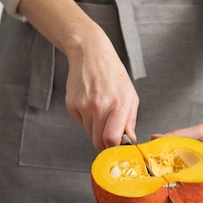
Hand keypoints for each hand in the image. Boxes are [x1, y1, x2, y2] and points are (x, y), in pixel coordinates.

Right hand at [64, 33, 138, 149]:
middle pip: (98, 141)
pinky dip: (86, 118)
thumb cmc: (113, 74)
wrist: (91, 55)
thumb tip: (129, 140)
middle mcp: (99, 106)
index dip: (113, 147)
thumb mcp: (130, 95)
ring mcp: (83, 106)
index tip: (116, 145)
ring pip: (89, 132)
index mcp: (118, 104)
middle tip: (109, 132)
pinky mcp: (71, 105)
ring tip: (101, 109)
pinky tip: (90, 103)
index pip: (112, 139)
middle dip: (104, 141)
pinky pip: (80, 122)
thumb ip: (130, 120)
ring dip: (96, 128)